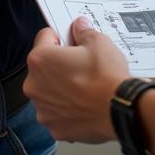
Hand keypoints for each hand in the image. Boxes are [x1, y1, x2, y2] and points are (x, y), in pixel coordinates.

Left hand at [25, 16, 127, 142]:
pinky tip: (84, 104)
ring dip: (60, 88)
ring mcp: (43, 109)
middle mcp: (34, 85)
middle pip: (43, 67)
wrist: (120, 110)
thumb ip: (83, 31)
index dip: (60, 36)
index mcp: (40, 59)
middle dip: (58, 64)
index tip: (70, 41)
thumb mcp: (98, 42)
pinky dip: (67, 109)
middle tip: (80, 65)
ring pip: (48, 91)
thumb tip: (79, 26)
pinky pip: (57, 113)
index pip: (44, 37)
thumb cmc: (106, 77)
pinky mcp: (54, 128)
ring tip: (84, 86)